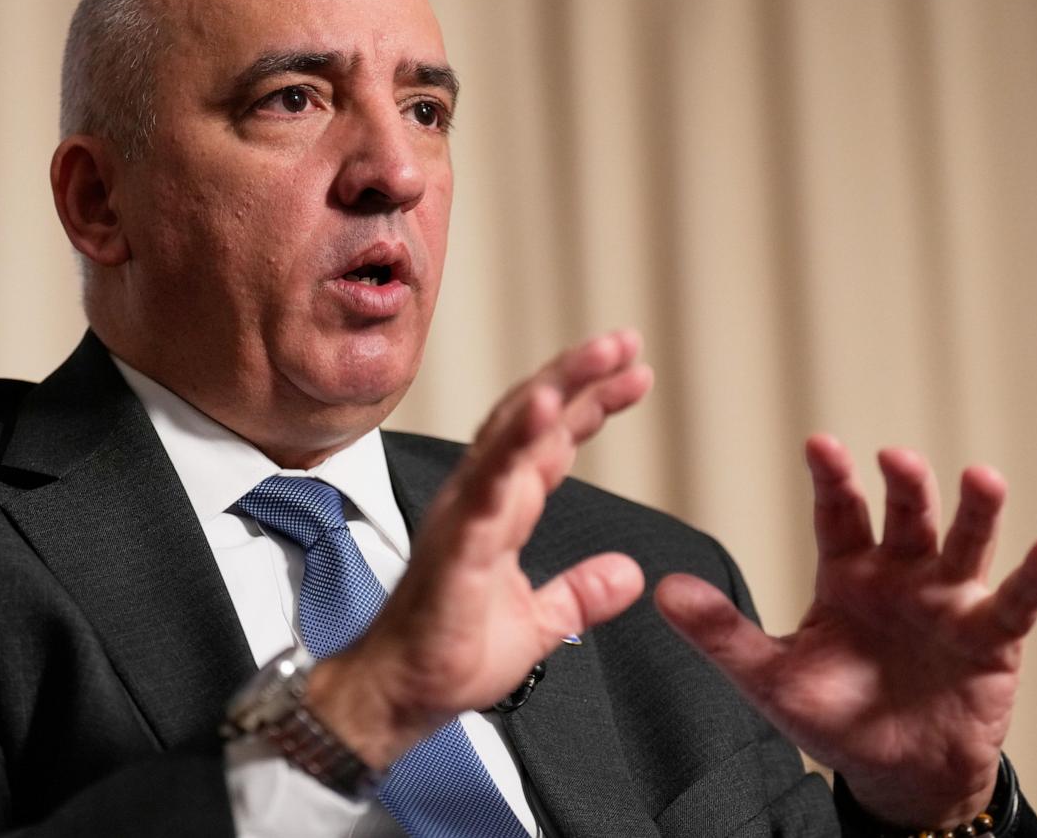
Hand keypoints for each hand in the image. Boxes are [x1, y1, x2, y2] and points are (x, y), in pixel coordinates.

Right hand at [307, 330, 652, 767]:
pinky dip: (517, 442)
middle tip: (625, 341)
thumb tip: (627, 574)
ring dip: (556, 388)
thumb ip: (581, 593)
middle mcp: (479, 497)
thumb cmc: (450, 654)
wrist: (401, 696)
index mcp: (500, 509)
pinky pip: (490, 482)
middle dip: (579, 375)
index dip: (590, 402)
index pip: (550, 440)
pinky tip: (545, 410)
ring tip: (599, 354)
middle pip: (531, 418)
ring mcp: (464, 514)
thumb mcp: (539, 623)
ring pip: (511, 434)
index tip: (634, 373)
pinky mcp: (457, 542)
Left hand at [655, 435, 1036, 827]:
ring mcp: (950, 600)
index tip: (820, 443)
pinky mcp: (991, 637)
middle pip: (906, 515)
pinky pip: (1017, 601)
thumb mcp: (769, 677)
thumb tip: (662, 591)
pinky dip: (1036, 576)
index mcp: (847, 573)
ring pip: (965, 542)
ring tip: (982, 478)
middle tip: (896, 457)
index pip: (839, 513)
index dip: (832, 478)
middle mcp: (902, 574)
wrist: (895, 773)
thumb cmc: (834, 716)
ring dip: (976, 510)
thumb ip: (721, 632)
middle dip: (904, 484)